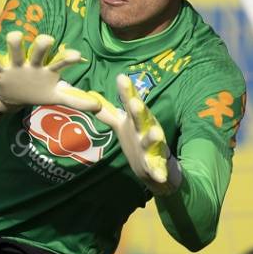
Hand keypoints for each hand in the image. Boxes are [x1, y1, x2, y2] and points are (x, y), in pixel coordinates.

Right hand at [0, 31, 101, 112]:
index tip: (76, 56)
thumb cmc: (38, 90)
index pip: (59, 62)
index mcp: (47, 69)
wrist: (13, 96)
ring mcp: (15, 65)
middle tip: (48, 38)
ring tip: (14, 35)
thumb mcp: (56, 95)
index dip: (67, 59)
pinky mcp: (0, 70)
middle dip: (42, 45)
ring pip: (15, 52)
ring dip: (14, 44)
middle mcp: (32, 63)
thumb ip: (76, 100)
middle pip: (38, 52)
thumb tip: (99, 108)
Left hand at [91, 74, 181, 195]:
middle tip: (135, 102)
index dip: (126, 91)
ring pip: (152, 141)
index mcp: (135, 120)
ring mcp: (151, 147)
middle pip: (141, 119)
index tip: (121, 77)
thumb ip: (109, 113)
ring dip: (154, 137)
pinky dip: (159, 173)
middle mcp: (144, 130)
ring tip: (156, 133)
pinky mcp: (156, 165)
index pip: (130, 103)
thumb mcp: (123, 125)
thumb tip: (93, 100)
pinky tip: (159, 176)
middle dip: (139, 111)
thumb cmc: (137, 139)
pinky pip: (157, 170)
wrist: (154, 167)